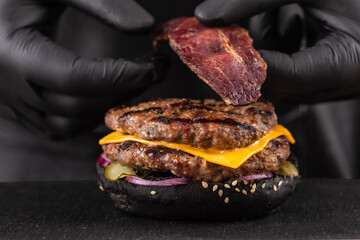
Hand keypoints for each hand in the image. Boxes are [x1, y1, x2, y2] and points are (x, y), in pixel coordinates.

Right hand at [0, 0, 164, 137]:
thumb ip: (99, 2)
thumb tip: (145, 26)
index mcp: (11, 50)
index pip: (76, 77)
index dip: (121, 76)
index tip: (154, 67)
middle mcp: (7, 85)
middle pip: (75, 106)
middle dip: (121, 92)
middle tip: (151, 73)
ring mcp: (11, 101)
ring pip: (66, 124)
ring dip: (106, 108)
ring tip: (132, 84)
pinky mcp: (19, 107)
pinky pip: (56, 127)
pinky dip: (86, 118)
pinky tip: (105, 97)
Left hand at [195, 0, 359, 101]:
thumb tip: (207, 14)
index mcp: (346, 65)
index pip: (285, 75)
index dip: (250, 57)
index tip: (222, 37)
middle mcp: (343, 84)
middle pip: (279, 79)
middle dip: (258, 48)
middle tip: (247, 21)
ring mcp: (338, 83)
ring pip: (283, 74)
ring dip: (272, 43)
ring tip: (289, 11)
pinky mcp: (332, 74)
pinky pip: (295, 67)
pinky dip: (286, 43)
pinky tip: (298, 18)